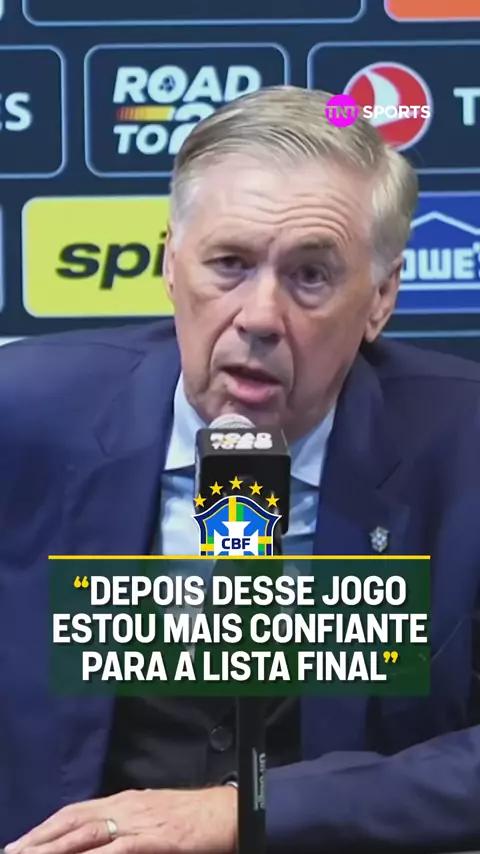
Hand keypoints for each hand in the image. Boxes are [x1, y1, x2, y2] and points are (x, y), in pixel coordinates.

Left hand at [5, 787, 236, 853]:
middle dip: (40, 838)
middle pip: (73, 820)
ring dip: (55, 847)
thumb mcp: (153, 816)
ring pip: (86, 833)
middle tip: (13, 852)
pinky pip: (117, 849)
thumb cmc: (194, 818)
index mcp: (124, 801)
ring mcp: (138, 821)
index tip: (22, 842)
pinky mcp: (155, 838)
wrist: (229, 813)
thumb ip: (126, 824)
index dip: (46, 826)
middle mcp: (125, 807)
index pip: (75, 811)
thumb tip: (99, 839)